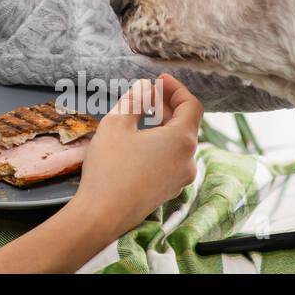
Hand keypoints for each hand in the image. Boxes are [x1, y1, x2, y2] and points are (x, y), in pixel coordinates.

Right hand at [70, 72, 203, 238]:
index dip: (176, 88)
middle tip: (146, 94)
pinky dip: (160, 144)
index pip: (191, 106)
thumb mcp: (116, 124)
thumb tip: (145, 88)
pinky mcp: (169, 190)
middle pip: (186, 124)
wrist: (103, 214)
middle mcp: (188, 160)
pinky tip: (138, 142)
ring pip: (178, 143)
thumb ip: (134, 101)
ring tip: (140, 116)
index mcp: (181, 140)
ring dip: (163, 125)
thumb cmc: (109, 167)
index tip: (159, 80)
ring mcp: (181, 178)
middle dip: (167, 106)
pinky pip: (171, 159)